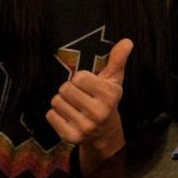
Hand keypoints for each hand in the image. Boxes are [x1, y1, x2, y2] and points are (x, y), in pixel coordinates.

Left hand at [46, 39, 130, 162]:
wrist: (105, 132)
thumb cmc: (106, 99)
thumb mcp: (113, 80)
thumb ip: (117, 60)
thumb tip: (127, 41)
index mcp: (110, 96)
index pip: (79, 77)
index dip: (80, 79)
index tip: (87, 86)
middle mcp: (99, 113)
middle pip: (65, 89)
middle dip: (69, 89)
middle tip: (79, 96)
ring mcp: (85, 127)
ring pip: (56, 102)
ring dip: (62, 102)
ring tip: (73, 106)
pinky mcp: (71, 137)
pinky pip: (51, 115)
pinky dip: (56, 114)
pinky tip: (68, 117)